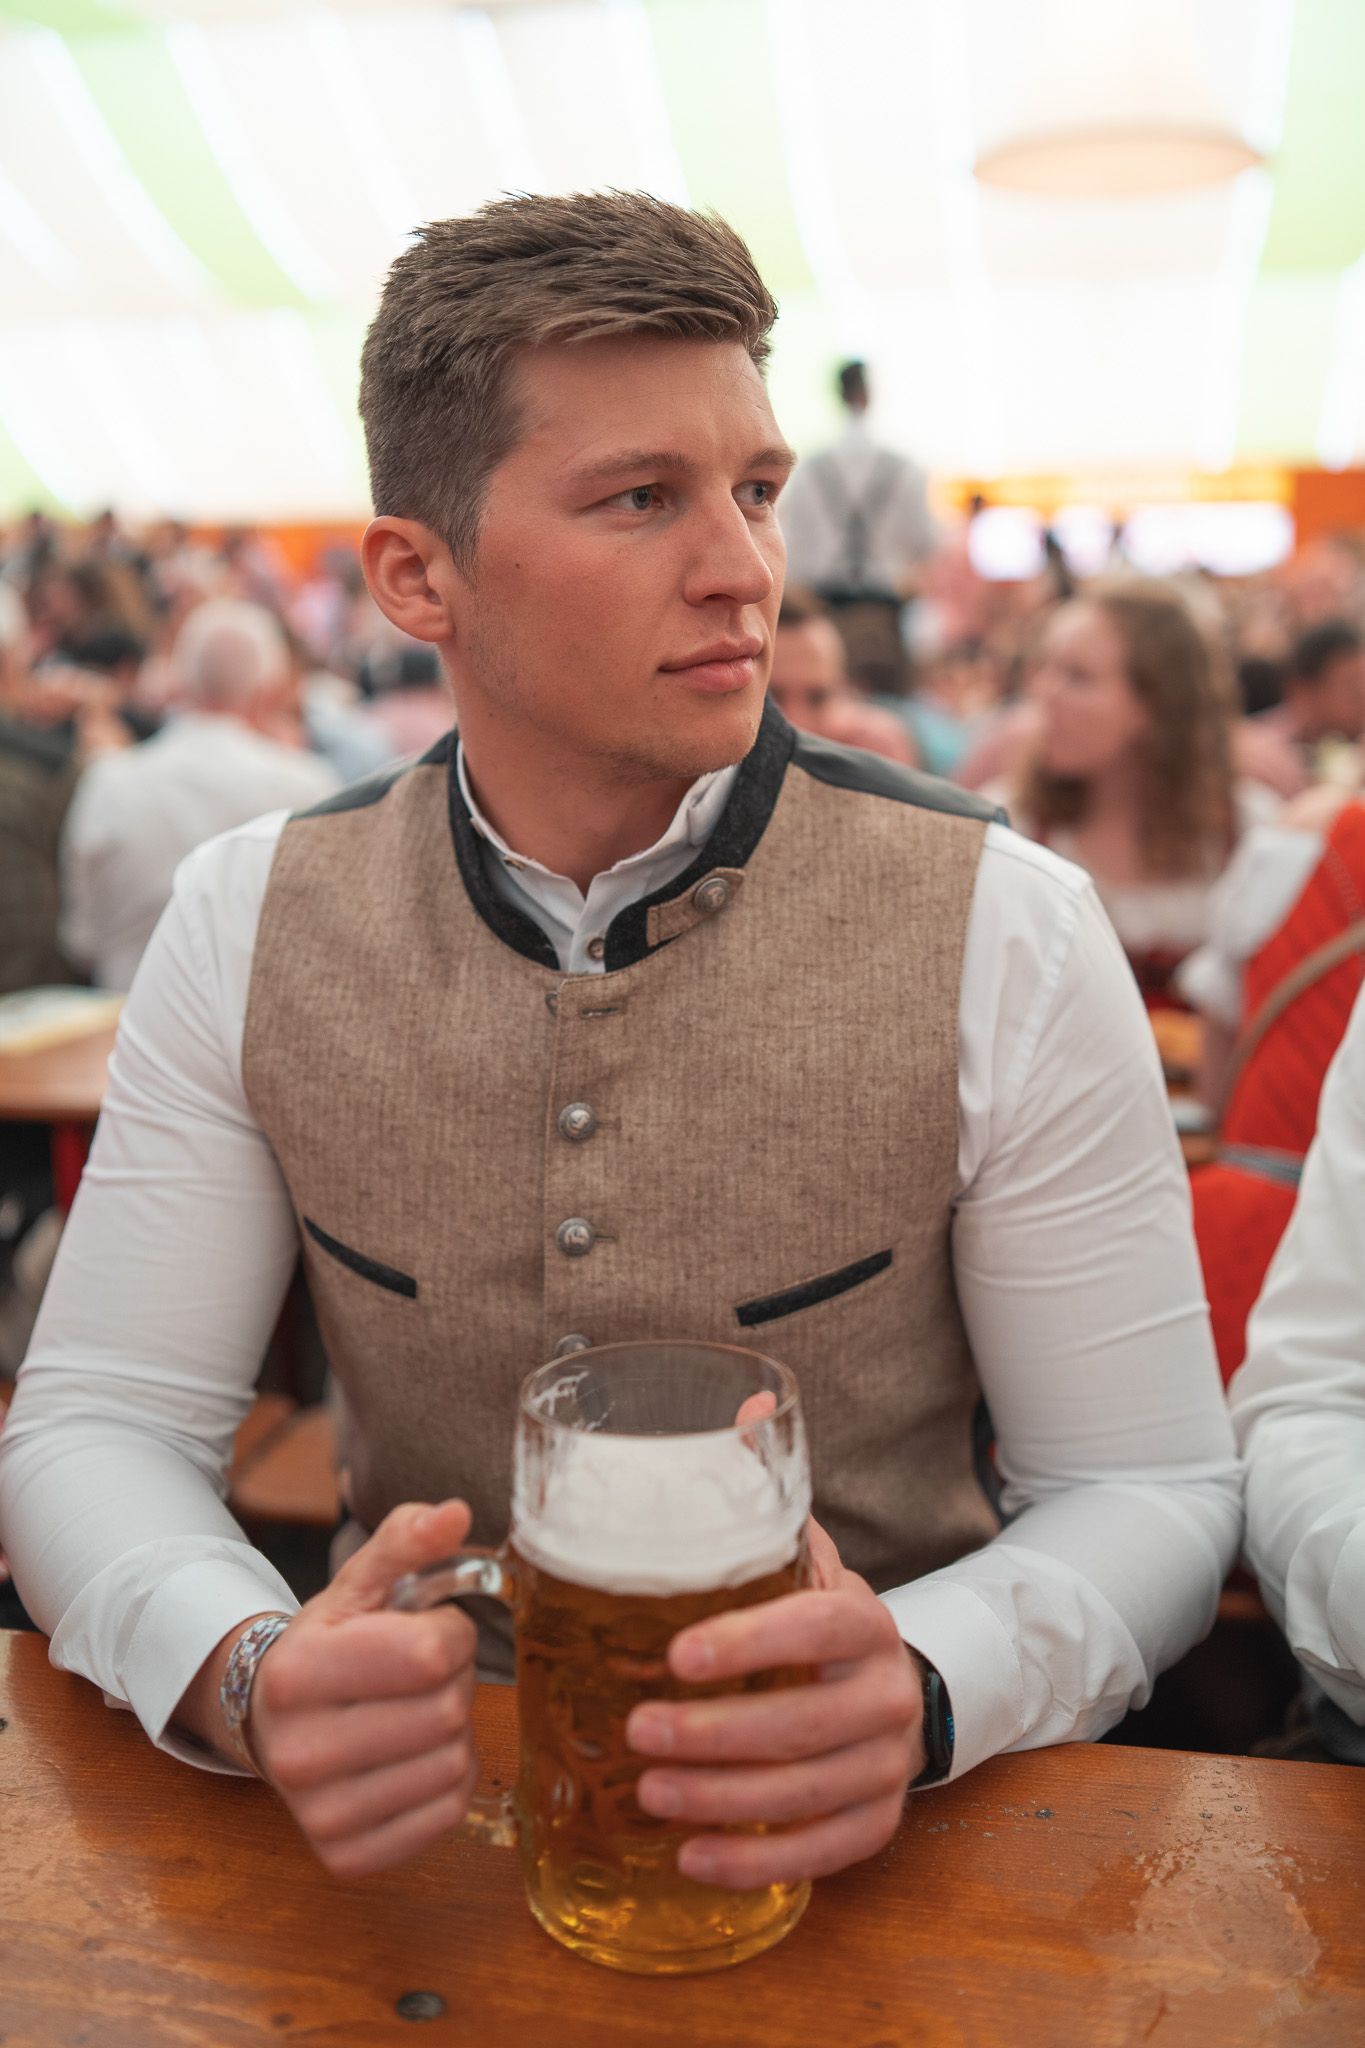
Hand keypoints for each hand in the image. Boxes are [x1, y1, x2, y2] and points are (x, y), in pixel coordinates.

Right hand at [249, 1499, 478, 1878]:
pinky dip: (447, 1781)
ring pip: (453, 1764)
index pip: (430, 1654)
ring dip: (453, 1732)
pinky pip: (446, 1814)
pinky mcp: (345, 1856)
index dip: (450, 1634)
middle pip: (446, 1712)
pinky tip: (412, 1758)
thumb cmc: (329, 1647)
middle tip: (422, 1676)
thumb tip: (457, 1513)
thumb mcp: (360, 1586)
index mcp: (297, 1674)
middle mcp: (298, 1752)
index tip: (428, 1631)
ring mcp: (318, 1814)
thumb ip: (407, 1542)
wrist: (273, 1722)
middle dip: (453, 1682)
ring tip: (413, 1713)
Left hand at [627, 1518, 924, 1887]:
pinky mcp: (878, 1821)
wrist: (893, 1687)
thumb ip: (768, 1495)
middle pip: (803, 1723)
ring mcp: (886, 1763)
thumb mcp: (805, 1558)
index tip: (677, 1654)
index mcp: (864, 1622)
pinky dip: (756, 1862)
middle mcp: (885, 1694)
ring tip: (650, 1792)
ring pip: (807, 1792)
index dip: (749, 1641)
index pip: (815, 1628)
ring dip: (722, 1799)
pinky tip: (693, 1857)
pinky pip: (824, 1852)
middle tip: (638, 1730)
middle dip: (714, 1734)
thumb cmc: (820, 1624)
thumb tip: (746, 1410)